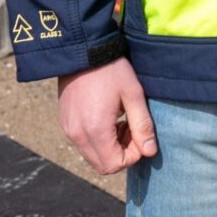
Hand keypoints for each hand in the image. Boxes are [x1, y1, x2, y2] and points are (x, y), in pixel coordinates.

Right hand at [57, 57, 155, 174]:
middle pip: (102, 165)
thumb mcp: (134, 95)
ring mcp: (68, 130)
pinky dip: (99, 139)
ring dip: (111, 147)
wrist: (82, 51)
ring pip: (92, 156)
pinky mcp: (65, 123)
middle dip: (122, 153)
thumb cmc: (111, 70)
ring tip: (122, 121)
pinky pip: (83, 144)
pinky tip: (108, 118)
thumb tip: (150, 152)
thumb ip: (142, 125)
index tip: (140, 135)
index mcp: (95, 129)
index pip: (114, 164)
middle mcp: (77, 135)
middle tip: (132, 129)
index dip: (133, 155)